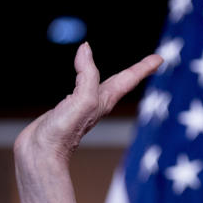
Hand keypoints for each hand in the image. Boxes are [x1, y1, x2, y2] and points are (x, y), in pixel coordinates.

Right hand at [14, 43, 162, 202]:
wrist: (42, 154)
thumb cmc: (65, 131)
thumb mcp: (83, 99)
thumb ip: (87, 74)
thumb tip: (85, 49)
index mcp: (104, 100)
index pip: (128, 79)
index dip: (144, 67)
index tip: (160, 58)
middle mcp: (97, 103)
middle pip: (121, 82)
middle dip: (136, 71)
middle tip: (152, 62)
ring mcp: (82, 108)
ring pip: (101, 86)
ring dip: (114, 78)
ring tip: (122, 73)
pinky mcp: (66, 111)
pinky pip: (80, 89)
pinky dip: (83, 79)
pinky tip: (80, 82)